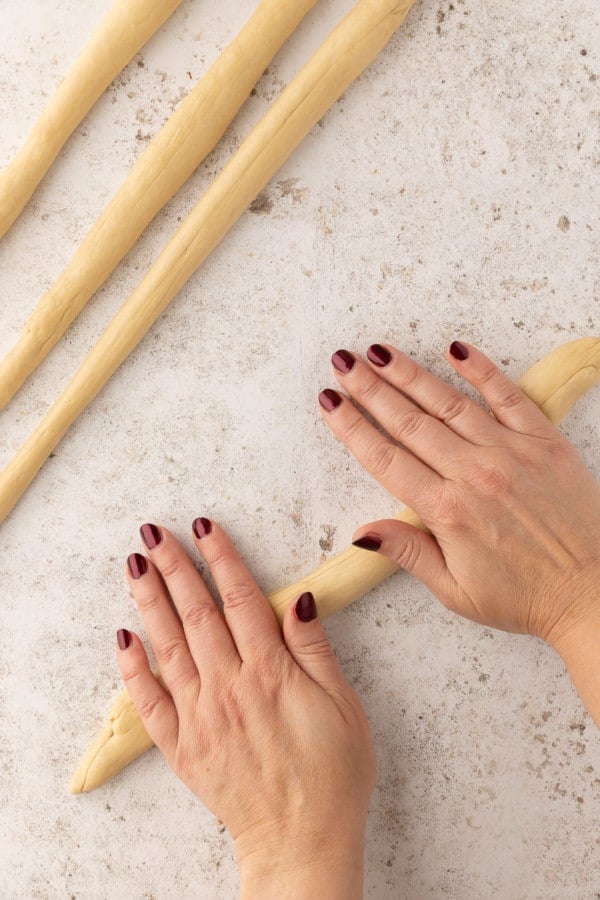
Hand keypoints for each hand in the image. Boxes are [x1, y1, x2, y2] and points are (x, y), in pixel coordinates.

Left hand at [117, 519, 375, 898]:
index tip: (204, 527)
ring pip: (168, 646)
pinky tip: (124, 636)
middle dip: (174, 567)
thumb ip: (315, 649)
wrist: (303, 841)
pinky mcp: (182, 746)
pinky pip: (149, 701)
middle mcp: (228, 687)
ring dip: (149, 601)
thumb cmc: (333, 774)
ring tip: (135, 565)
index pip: (240, 599)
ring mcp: (199, 716)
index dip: (221, 559)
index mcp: (270, 672)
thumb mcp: (343, 705)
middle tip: (154, 532)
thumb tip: (300, 599)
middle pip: (196, 613)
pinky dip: (133, 667)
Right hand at [319, 342, 599, 648]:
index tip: (330, 402)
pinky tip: (455, 348)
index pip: (384, 459)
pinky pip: (507, 395)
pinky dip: (481, 369)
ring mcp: (510, 452)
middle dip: (370, 389)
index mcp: (447, 512)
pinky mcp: (544, 441)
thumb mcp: (456, 591)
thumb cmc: (525, 598)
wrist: (593, 593)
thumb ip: (409, 553)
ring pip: (447, 403)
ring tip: (378, 351)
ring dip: (409, 373)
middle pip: (408, 422)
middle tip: (343, 362)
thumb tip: (362, 533)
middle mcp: (474, 474)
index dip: (351, 427)